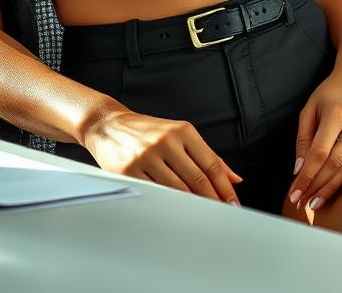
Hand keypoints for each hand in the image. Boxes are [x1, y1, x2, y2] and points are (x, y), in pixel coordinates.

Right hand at [82, 108, 242, 204]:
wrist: (107, 124)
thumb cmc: (146, 131)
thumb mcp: (178, 134)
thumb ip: (206, 155)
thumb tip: (233, 178)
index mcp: (182, 131)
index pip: (211, 164)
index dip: (224, 188)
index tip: (232, 203)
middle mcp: (166, 141)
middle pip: (197, 179)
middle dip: (213, 201)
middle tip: (221, 215)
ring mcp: (147, 156)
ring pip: (178, 190)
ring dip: (193, 207)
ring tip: (202, 217)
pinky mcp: (130, 171)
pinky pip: (155, 194)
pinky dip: (168, 206)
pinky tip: (176, 212)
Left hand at [287, 49, 341, 211]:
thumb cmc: (331, 91)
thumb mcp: (311, 107)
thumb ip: (304, 137)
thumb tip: (299, 167)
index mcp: (334, 113)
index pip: (318, 153)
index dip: (306, 176)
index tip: (294, 193)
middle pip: (334, 162)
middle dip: (317, 186)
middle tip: (305, 203)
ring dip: (334, 186)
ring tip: (319, 201)